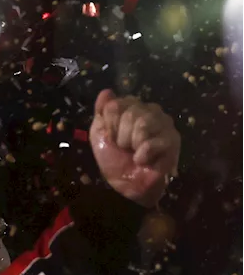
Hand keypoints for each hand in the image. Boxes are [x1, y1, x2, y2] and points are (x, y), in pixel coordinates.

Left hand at [89, 90, 179, 208]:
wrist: (126, 183)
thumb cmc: (114, 158)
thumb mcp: (99, 133)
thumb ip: (102, 112)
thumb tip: (106, 92)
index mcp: (132, 106)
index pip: (116, 105)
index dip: (110, 124)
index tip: (113, 137)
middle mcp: (151, 110)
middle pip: (131, 114)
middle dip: (121, 136)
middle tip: (126, 147)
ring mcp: (165, 124)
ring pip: (142, 124)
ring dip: (132, 144)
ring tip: (135, 152)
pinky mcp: (174, 140)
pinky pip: (152, 142)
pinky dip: (142, 155)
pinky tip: (145, 160)